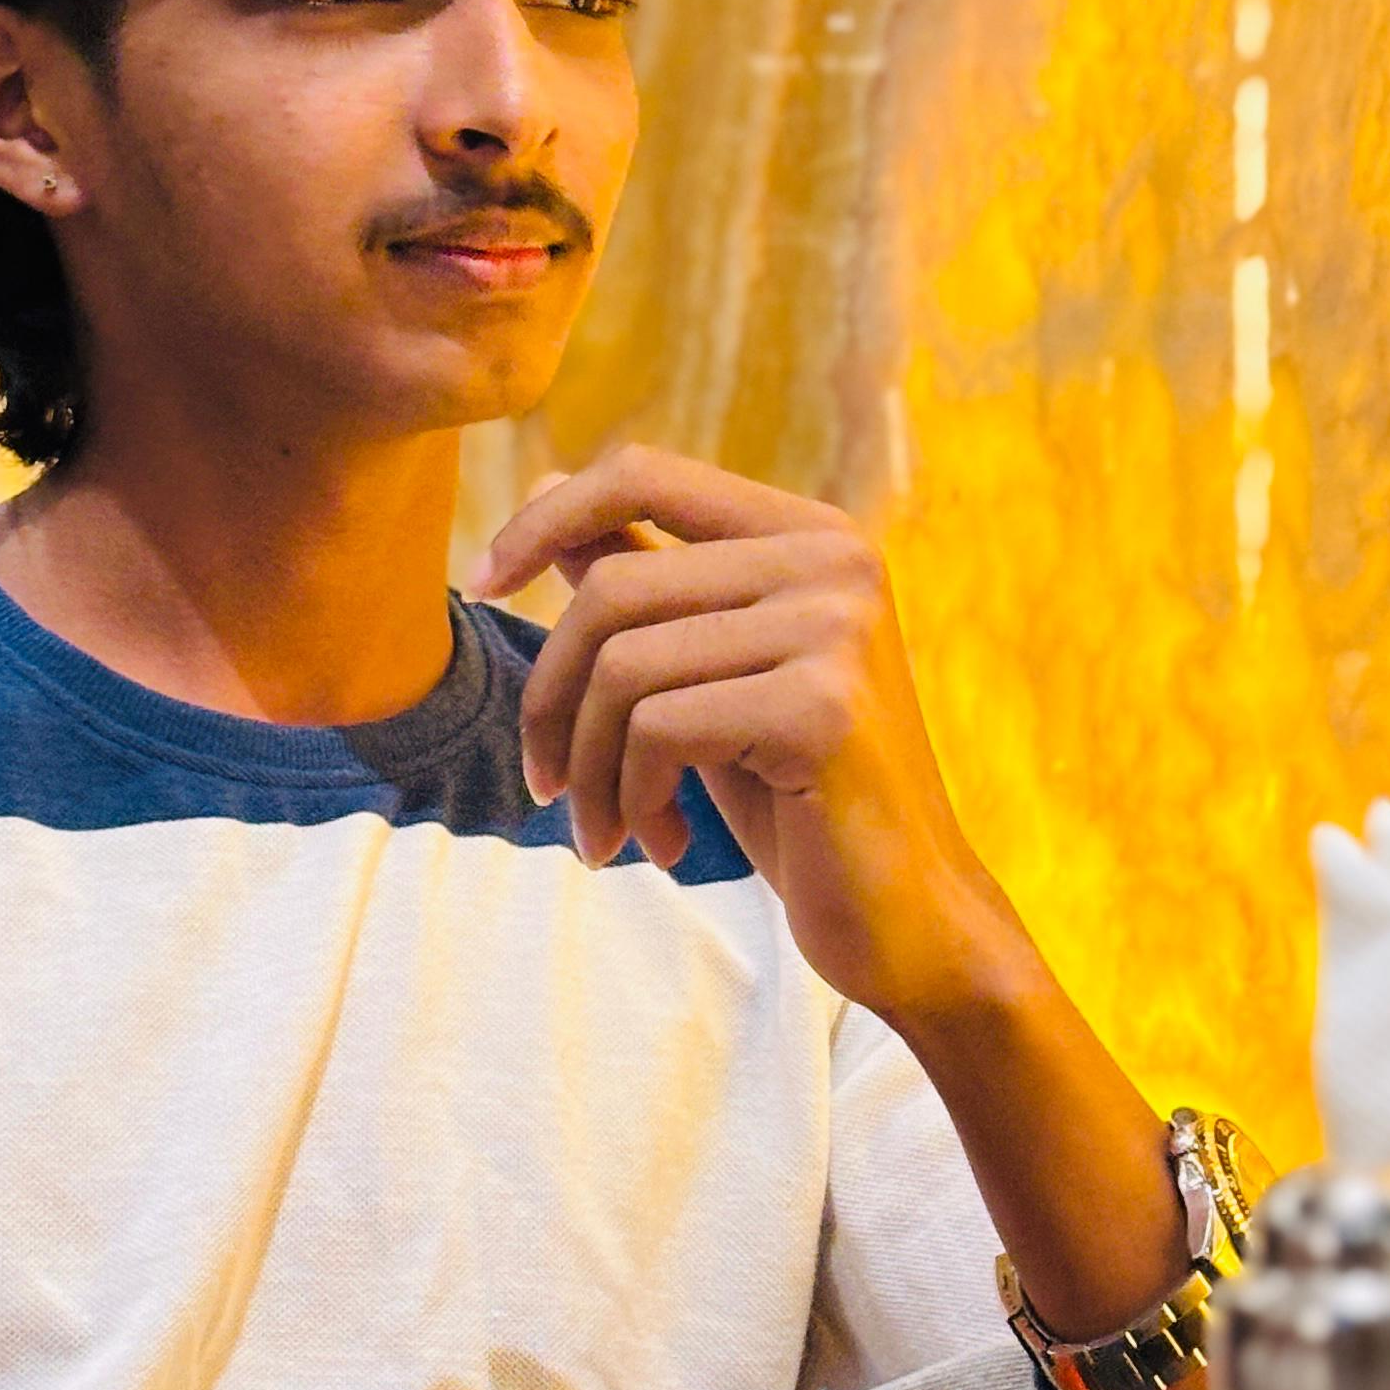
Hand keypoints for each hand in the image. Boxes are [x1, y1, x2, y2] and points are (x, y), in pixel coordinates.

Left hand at [486, 445, 1033, 1039]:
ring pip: (623, 668)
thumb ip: (650, 582)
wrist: (907, 917)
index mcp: (809, 532)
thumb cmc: (799, 795)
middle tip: (549, 782)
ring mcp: (835, 629)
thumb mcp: (711, 675)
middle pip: (612, 590)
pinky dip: (632, 798)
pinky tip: (666, 845)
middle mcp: (833, 560)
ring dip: (589, 769)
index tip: (482, 583)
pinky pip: (657, 730)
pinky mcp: (823, 708)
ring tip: (604, 830)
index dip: (542, 519)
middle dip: (551, 697)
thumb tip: (551, 494)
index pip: (641, 472)